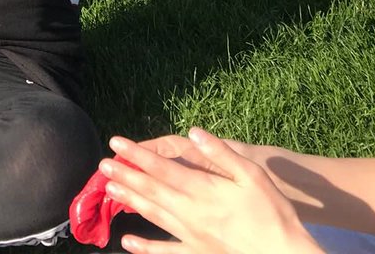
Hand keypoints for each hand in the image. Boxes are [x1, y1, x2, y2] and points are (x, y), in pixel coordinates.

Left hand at [101, 131, 323, 253]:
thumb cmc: (272, 211)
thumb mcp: (251, 174)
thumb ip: (220, 153)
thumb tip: (194, 132)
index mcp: (203, 190)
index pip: (161, 169)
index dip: (137, 155)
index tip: (116, 144)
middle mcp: (192, 213)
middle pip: (152, 191)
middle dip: (126, 176)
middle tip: (103, 165)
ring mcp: (193, 236)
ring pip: (154, 216)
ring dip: (131, 202)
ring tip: (110, 191)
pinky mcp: (199, 253)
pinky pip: (167, 252)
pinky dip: (146, 248)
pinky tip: (127, 243)